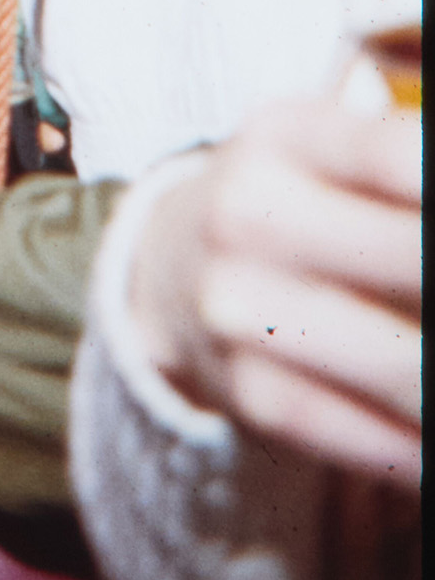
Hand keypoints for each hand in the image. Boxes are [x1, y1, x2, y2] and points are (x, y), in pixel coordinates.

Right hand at [128, 93, 421, 484]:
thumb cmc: (293, 198)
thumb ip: (406, 162)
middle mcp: (249, 216)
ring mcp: (239, 311)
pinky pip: (377, 439)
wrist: (171, 269)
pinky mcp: (253, 396)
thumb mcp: (331, 145)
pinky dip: (426, 443)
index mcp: (285, 137)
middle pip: (412, 262)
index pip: (401, 160)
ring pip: (405, 367)